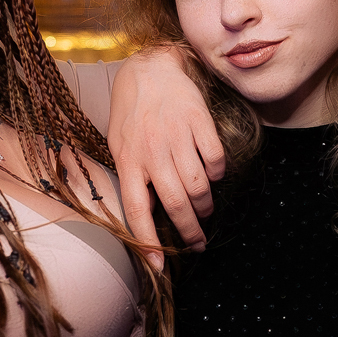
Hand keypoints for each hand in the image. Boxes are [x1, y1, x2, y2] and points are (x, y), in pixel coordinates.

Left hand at [106, 43, 225, 258]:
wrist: (150, 69)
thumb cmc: (132, 114)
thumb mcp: (120, 146)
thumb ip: (132, 178)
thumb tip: (145, 216)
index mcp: (128, 161)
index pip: (136, 211)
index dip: (148, 242)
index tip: (159, 267)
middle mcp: (152, 152)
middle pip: (176, 204)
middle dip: (189, 231)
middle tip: (198, 243)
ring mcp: (176, 137)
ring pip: (198, 186)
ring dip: (204, 205)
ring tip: (204, 210)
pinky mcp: (198, 122)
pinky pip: (215, 160)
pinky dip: (217, 174)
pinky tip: (212, 175)